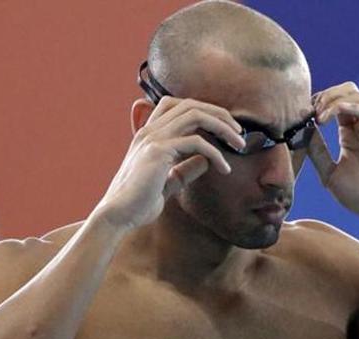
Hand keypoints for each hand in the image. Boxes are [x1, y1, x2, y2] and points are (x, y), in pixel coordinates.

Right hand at [97, 96, 245, 229]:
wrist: (119, 215)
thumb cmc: (140, 202)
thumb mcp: (168, 182)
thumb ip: (185, 169)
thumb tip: (206, 161)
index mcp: (149, 134)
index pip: (178, 105)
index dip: (205, 110)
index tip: (224, 127)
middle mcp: (150, 130)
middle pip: (191, 104)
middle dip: (219, 114)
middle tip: (239, 132)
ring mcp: (153, 138)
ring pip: (196, 115)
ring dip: (223, 126)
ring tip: (240, 144)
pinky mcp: (158, 151)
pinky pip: (196, 142)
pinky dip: (216, 153)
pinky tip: (225, 169)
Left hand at [307, 82, 358, 228]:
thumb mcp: (329, 173)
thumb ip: (317, 152)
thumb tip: (303, 131)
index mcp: (350, 134)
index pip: (336, 103)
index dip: (319, 101)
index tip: (302, 111)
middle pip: (349, 92)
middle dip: (327, 95)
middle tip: (312, 111)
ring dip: (336, 100)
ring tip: (321, 117)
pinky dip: (354, 108)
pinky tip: (336, 113)